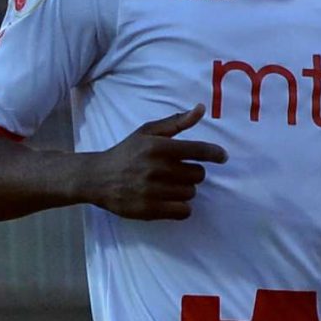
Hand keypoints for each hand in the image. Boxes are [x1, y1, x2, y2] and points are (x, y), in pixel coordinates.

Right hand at [81, 105, 227, 220]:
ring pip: (191, 193)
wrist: (97, 178)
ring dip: (185, 190)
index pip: (198, 151)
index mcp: (158, 147)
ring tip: (170, 185)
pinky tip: (171, 200)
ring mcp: (153, 191)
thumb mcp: (148, 132)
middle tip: (179, 172)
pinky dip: (181, 207)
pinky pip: (183, 211)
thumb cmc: (126, 153)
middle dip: (193, 173)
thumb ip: (176, 122)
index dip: (215, 154)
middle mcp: (157, 169)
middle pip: (197, 175)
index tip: (222, 157)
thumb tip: (201, 109)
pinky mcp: (149, 210)